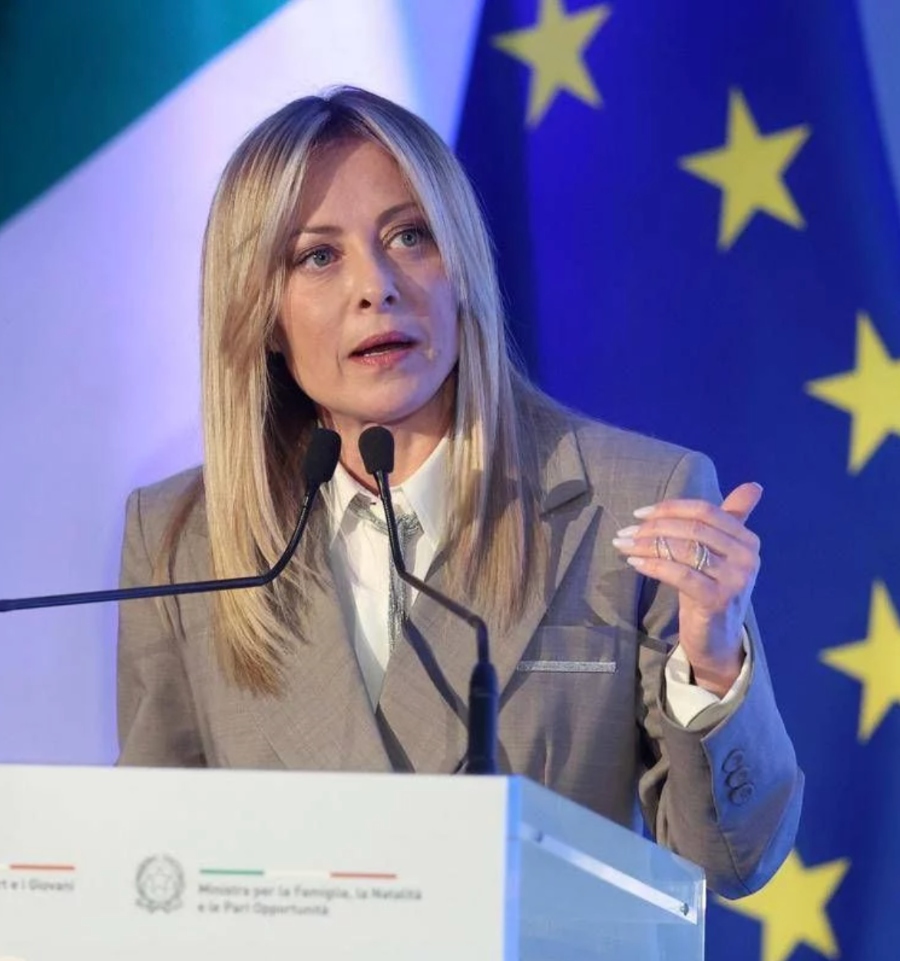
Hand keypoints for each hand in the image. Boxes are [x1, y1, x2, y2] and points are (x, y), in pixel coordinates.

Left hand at [612, 483, 762, 695]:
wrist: (717, 638)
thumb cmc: (712, 588)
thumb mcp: (722, 552)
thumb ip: (732, 518)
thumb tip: (754, 486)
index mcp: (747, 539)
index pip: (705, 511)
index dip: (670, 508)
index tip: (640, 513)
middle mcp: (747, 557)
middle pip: (692, 529)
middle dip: (653, 527)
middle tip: (625, 532)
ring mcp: (735, 580)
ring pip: (684, 550)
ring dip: (647, 545)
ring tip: (623, 545)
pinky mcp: (717, 600)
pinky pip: (679, 574)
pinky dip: (653, 566)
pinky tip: (635, 563)